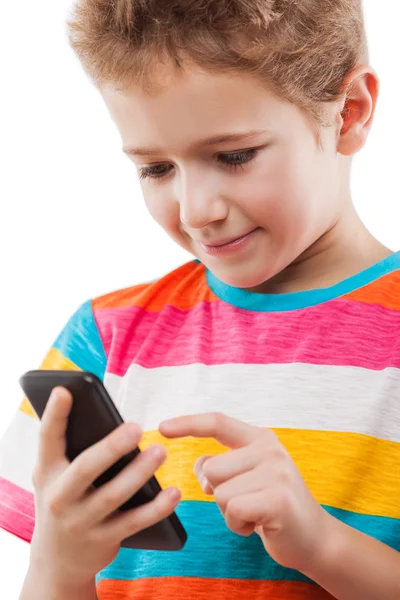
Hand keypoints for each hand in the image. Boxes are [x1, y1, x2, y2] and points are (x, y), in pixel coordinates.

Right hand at [30, 387, 180, 589]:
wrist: (57, 561)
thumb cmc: (63, 500)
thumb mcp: (53, 476)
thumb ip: (66, 448)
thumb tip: (91, 409)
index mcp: (47, 473)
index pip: (47, 440)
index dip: (54, 415)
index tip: (66, 390)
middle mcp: (59, 498)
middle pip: (85, 470)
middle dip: (110, 448)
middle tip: (136, 427)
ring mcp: (80, 522)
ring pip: (112, 497)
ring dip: (138, 474)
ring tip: (160, 453)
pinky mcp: (103, 540)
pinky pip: (134, 523)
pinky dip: (156, 508)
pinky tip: (174, 493)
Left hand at [160, 412, 330, 572]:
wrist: (314, 537)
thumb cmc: (272, 506)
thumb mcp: (248, 477)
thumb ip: (223, 465)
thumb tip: (201, 469)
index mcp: (260, 439)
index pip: (218, 422)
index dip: (188, 423)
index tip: (161, 427)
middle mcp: (269, 449)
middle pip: (210, 469)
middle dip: (218, 493)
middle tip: (246, 502)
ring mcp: (277, 472)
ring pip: (219, 492)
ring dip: (229, 512)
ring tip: (255, 513)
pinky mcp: (278, 498)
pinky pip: (232, 510)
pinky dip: (238, 525)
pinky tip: (259, 525)